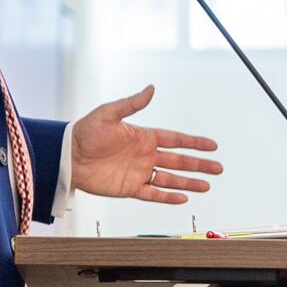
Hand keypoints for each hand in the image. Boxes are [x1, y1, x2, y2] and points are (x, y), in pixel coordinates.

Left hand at [67, 88, 222, 203]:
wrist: (67, 156)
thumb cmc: (84, 132)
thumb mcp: (109, 113)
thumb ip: (132, 104)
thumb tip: (151, 89)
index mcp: (143, 136)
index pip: (175, 140)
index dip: (194, 143)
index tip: (212, 145)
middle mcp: (144, 155)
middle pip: (179, 161)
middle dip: (199, 165)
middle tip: (219, 168)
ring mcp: (138, 172)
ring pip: (170, 179)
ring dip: (189, 183)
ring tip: (207, 186)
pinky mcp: (129, 188)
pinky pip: (153, 194)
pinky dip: (168, 197)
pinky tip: (183, 198)